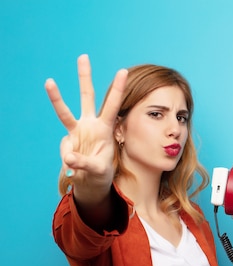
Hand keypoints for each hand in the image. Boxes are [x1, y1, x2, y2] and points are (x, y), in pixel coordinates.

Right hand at [45, 54, 127, 201]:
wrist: (91, 182)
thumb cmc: (101, 173)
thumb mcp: (99, 169)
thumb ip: (85, 163)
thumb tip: (69, 158)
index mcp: (105, 128)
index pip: (113, 105)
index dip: (118, 89)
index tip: (123, 71)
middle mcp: (90, 125)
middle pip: (87, 97)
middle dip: (85, 77)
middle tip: (84, 56)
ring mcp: (76, 131)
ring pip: (64, 111)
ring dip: (56, 96)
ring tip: (49, 81)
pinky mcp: (66, 141)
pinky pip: (65, 150)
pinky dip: (70, 161)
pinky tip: (76, 169)